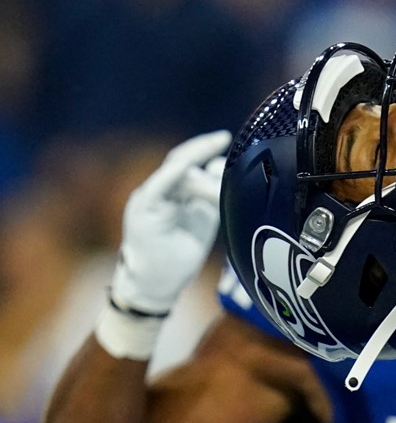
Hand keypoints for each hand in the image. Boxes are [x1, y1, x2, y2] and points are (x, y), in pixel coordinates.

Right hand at [109, 130, 231, 314]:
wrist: (158, 284)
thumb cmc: (180, 252)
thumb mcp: (204, 218)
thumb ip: (212, 193)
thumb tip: (220, 165)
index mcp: (173, 191)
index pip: (188, 161)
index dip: (205, 148)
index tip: (225, 138)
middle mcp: (159, 190)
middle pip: (181, 161)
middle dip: (202, 149)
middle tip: (223, 140)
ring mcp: (149, 199)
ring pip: (175, 175)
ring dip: (202, 180)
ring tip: (220, 194)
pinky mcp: (143, 212)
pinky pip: (157, 189)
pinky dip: (170, 177)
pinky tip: (184, 168)